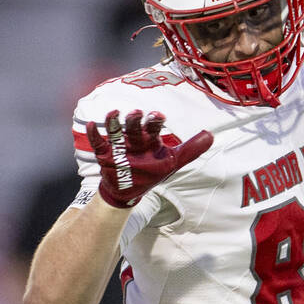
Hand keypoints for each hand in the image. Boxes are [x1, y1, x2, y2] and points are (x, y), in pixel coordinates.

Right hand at [87, 109, 213, 207]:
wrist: (130, 191)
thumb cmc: (151, 172)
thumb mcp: (173, 162)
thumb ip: (191, 150)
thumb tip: (212, 135)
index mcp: (150, 139)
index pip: (153, 126)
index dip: (155, 120)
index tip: (159, 115)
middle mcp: (134, 139)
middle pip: (134, 125)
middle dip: (135, 119)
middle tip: (136, 112)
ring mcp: (119, 146)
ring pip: (116, 130)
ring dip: (114, 121)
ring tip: (113, 114)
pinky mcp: (105, 154)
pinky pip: (98, 142)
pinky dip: (94, 134)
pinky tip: (92, 125)